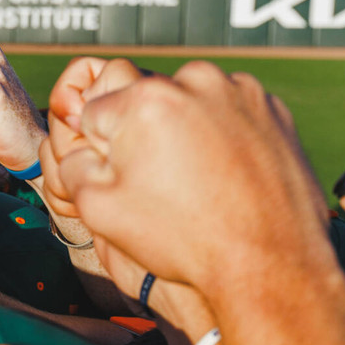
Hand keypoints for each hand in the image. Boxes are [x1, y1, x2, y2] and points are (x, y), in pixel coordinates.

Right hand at [51, 61, 327, 297]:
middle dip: (143, 137)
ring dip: (183, 134)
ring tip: (198, 185)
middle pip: (143, 103)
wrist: (269, 264)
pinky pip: (228, 114)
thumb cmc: (182, 239)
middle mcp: (193, 79)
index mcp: (144, 98)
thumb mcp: (98, 210)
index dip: (102, 151)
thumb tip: (80, 147)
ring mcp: (239, 91)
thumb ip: (71, 166)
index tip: (127, 183)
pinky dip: (222, 137)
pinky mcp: (273, 108)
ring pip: (187, 106)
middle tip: (163, 188)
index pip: (95, 113)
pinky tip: (227, 178)